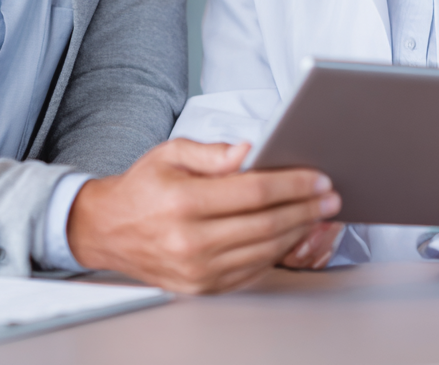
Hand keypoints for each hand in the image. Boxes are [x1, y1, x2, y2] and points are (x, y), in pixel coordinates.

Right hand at [66, 139, 341, 293]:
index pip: (253, 192)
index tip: (318, 178)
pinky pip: (252, 270)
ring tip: (318, 213)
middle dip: (305, 208)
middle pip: (266, 224)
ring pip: (264, 250)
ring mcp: (198, 270)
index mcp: (184, 202)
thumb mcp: (171, 153)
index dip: (292, 184)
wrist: (108, 229)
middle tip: (330, 196)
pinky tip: (292, 234)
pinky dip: (278, 252)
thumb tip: (248, 151)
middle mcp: (191, 241)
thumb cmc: (143, 186)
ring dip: (299, 231)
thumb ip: (211, 152)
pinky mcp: (202, 287)